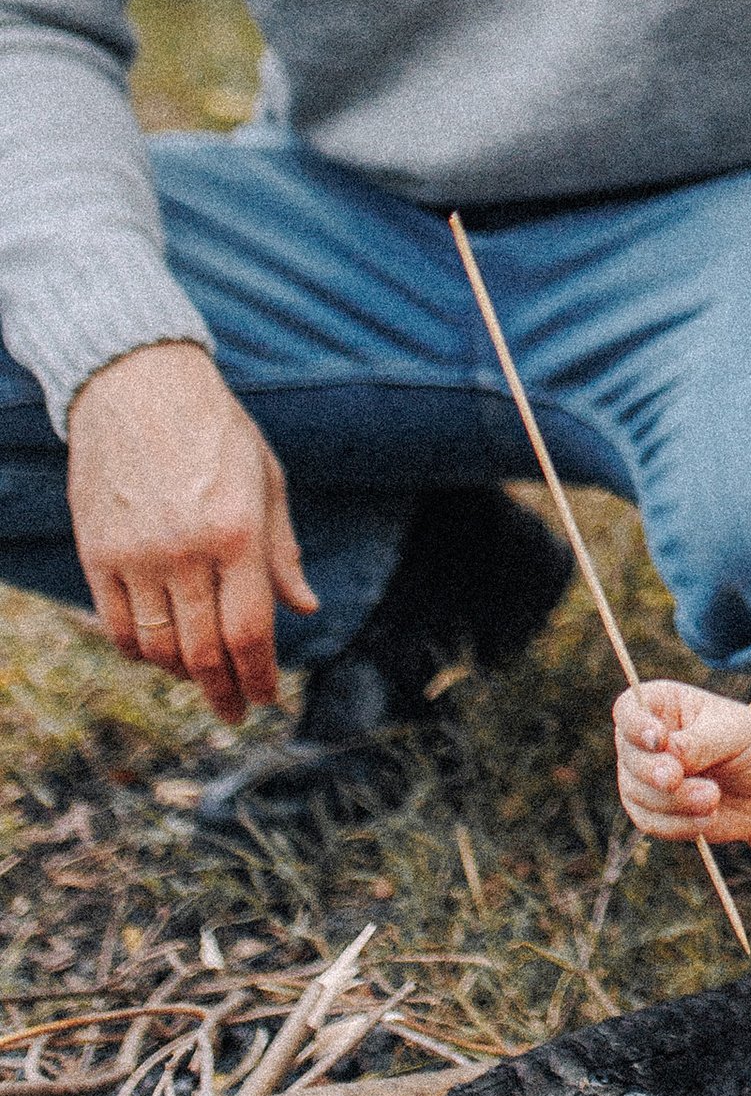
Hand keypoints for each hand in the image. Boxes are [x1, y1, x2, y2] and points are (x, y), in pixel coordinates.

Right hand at [66, 342, 318, 724]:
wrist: (138, 385)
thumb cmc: (215, 430)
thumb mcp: (266, 478)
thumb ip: (282, 550)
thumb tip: (306, 609)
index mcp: (238, 531)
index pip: (250, 630)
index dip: (259, 675)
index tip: (265, 700)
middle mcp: (186, 550)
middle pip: (204, 650)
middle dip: (224, 690)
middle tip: (234, 710)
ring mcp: (137, 554)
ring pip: (159, 647)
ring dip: (182, 675)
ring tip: (201, 680)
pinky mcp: (98, 553)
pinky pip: (117, 626)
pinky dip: (140, 652)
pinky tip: (158, 655)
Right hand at [614, 679, 750, 844]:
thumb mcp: (735, 732)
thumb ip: (699, 743)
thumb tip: (667, 755)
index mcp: (663, 705)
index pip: (628, 709)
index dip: (635, 725)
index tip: (658, 739)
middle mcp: (645, 741)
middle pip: (629, 757)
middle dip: (654, 772)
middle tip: (677, 779)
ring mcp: (646, 778)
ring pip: (637, 794)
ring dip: (674, 802)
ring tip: (712, 797)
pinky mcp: (655, 812)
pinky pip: (651, 823)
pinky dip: (678, 825)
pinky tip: (708, 818)